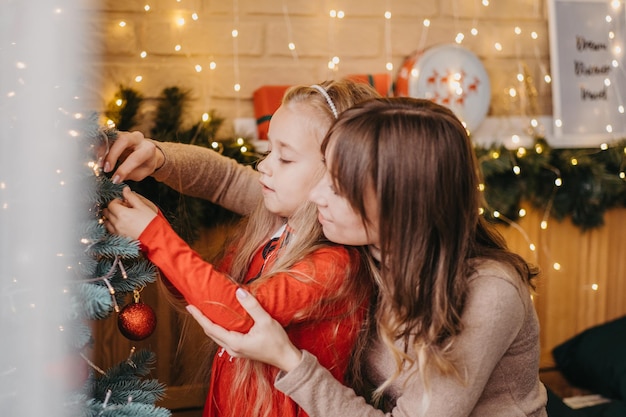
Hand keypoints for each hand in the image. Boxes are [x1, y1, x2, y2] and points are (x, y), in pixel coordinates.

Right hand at [99, 131, 164, 183]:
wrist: (146, 152)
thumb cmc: (144, 164)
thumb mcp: (142, 172)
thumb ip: (130, 174)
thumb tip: (115, 178)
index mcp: (148, 149)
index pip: (136, 157)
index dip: (124, 169)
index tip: (115, 180)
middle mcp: (137, 138)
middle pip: (123, 140)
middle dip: (113, 155)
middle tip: (106, 169)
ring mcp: (126, 134)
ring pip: (112, 137)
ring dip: (103, 150)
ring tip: (99, 164)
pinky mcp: (116, 134)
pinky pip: (106, 137)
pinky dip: (99, 146)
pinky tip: (96, 157)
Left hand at [102, 186, 157, 239]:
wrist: (155, 235)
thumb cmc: (150, 221)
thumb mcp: (142, 206)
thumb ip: (131, 197)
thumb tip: (125, 190)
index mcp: (122, 213)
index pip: (111, 204)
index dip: (116, 201)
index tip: (123, 202)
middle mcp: (117, 222)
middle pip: (107, 212)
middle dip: (112, 208)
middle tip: (122, 208)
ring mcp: (117, 231)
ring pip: (107, 221)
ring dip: (111, 217)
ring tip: (120, 216)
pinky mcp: (119, 236)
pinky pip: (110, 230)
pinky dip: (112, 225)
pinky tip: (120, 224)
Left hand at [186, 288, 302, 371]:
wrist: (287, 359)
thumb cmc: (278, 342)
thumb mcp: (266, 321)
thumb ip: (252, 306)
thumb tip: (238, 291)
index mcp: (235, 342)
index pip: (211, 328)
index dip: (199, 317)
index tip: (190, 307)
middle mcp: (232, 348)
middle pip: (211, 333)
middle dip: (201, 320)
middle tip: (194, 306)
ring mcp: (236, 351)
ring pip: (217, 337)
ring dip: (209, 325)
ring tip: (204, 312)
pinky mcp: (241, 350)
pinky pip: (224, 338)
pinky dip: (219, 329)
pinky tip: (221, 321)